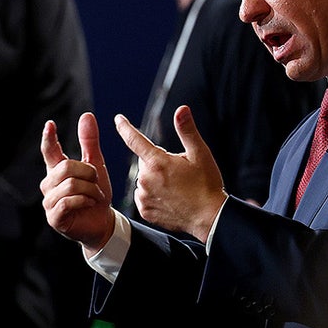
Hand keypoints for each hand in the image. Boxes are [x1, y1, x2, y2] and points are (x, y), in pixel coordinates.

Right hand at [39, 113, 115, 255]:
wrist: (102, 223)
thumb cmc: (95, 194)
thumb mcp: (95, 165)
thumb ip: (89, 142)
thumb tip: (87, 115)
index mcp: (57, 170)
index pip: (49, 151)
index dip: (49, 138)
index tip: (50, 125)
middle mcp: (49, 184)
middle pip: (66, 167)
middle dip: (88, 173)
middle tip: (96, 182)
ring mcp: (49, 202)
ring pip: (70, 185)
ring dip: (90, 189)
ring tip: (95, 196)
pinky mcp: (54, 217)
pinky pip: (69, 201)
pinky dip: (85, 200)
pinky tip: (90, 203)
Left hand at [116, 105, 226, 241]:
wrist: (209, 217)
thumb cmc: (207, 184)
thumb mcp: (200, 154)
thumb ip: (187, 130)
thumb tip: (182, 109)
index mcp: (158, 162)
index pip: (135, 139)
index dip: (125, 128)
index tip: (118, 119)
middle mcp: (146, 179)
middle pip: (145, 162)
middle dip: (158, 163)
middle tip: (178, 172)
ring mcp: (144, 196)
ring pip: (144, 180)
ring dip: (155, 180)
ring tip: (176, 188)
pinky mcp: (145, 210)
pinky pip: (144, 196)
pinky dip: (153, 195)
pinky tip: (169, 199)